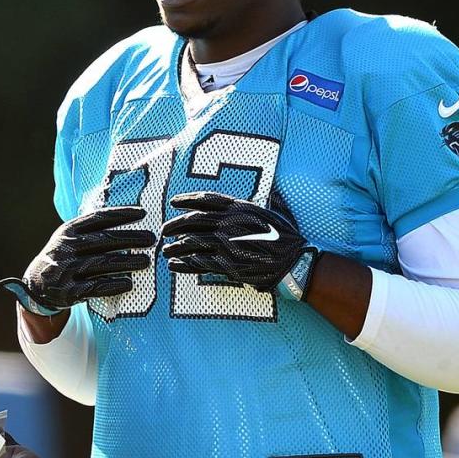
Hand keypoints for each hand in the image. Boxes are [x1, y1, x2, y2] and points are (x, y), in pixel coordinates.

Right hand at [0, 206, 155, 314]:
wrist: (36, 286)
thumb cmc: (63, 257)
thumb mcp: (69, 238)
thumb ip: (90, 229)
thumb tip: (128, 217)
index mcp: (68, 231)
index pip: (98, 218)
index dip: (121, 214)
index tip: (143, 213)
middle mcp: (66, 248)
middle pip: (103, 240)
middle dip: (130, 238)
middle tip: (152, 239)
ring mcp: (66, 269)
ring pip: (102, 263)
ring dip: (127, 262)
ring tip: (146, 261)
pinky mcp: (69, 291)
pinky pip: (95, 288)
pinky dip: (113, 285)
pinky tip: (129, 283)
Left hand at [162, 191, 316, 296]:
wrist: (295, 263)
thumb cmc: (287, 237)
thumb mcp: (275, 212)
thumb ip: (266, 201)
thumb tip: (274, 191)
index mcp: (239, 208)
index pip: (206, 199)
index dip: (186, 199)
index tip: (173, 202)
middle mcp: (230, 223)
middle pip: (193, 220)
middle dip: (175, 224)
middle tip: (164, 230)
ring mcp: (227, 243)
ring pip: (192, 242)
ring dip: (175, 247)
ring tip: (165, 250)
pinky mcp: (228, 264)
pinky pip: (199, 263)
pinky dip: (184, 265)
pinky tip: (174, 266)